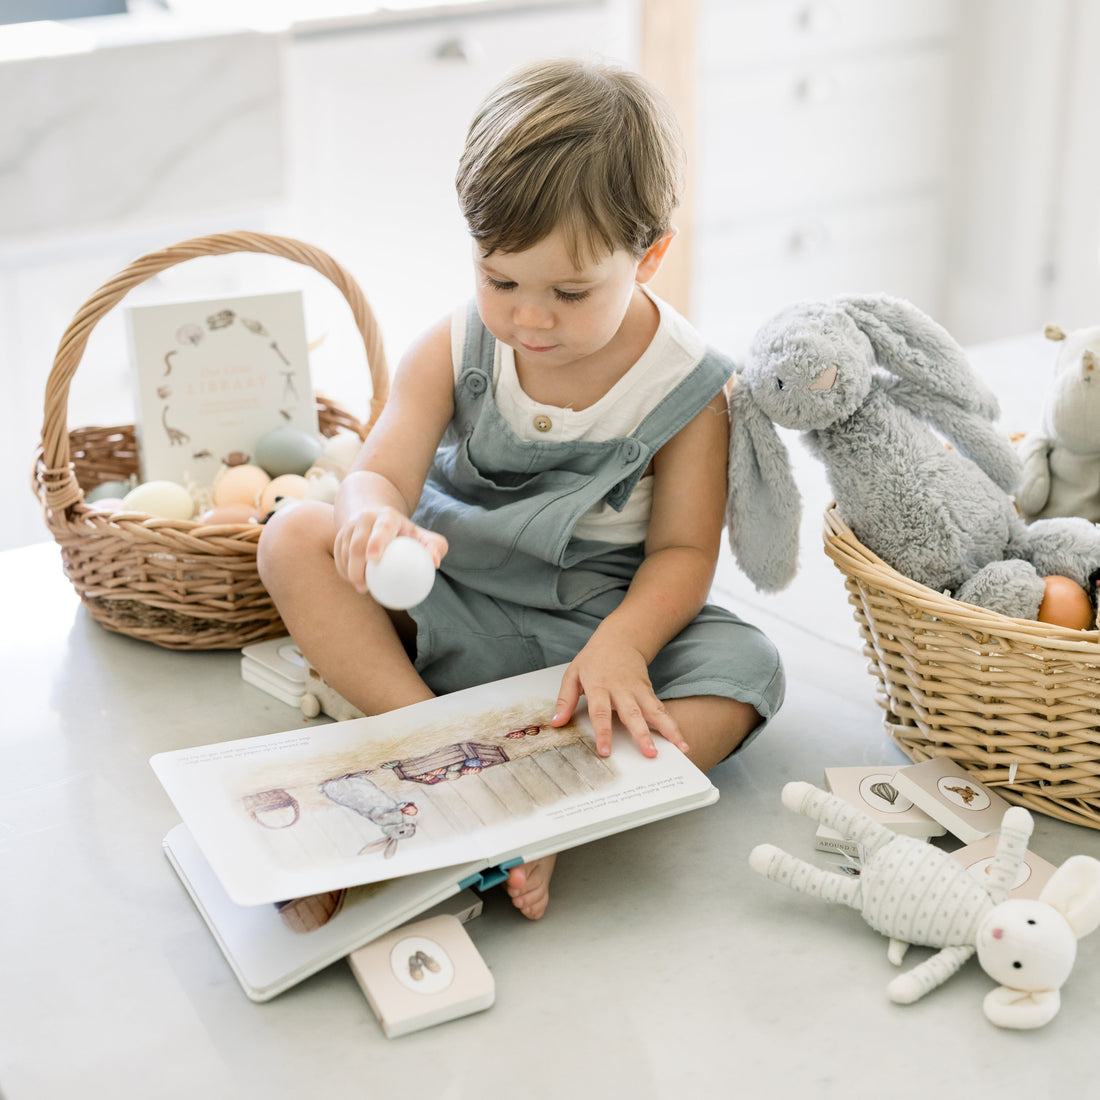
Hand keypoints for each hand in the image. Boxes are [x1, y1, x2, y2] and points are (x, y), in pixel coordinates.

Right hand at [333, 505, 446, 594]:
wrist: (379, 518)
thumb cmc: (407, 535)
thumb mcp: (424, 537)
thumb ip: (436, 547)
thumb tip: (434, 563)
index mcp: (387, 517)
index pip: (382, 528)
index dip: (376, 541)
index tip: (374, 559)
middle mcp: (366, 518)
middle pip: (357, 543)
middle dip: (356, 566)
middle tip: (364, 587)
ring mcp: (350, 526)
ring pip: (344, 550)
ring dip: (348, 571)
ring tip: (361, 587)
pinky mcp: (340, 534)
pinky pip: (338, 555)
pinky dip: (343, 569)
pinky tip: (352, 581)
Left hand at [551, 636, 688, 758]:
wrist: (620, 638)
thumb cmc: (594, 660)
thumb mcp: (573, 674)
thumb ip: (565, 700)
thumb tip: (556, 722)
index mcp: (599, 686)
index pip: (600, 712)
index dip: (603, 732)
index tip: (606, 752)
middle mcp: (621, 689)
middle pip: (632, 714)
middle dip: (642, 735)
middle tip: (650, 753)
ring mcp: (638, 690)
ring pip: (654, 711)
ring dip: (668, 730)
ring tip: (681, 747)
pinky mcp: (649, 691)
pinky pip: (661, 709)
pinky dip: (673, 725)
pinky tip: (682, 741)